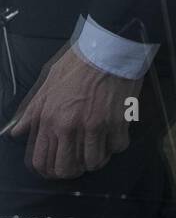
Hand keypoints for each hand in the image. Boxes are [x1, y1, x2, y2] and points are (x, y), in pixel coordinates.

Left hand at [0, 45, 142, 178]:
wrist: (109, 48)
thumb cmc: (79, 62)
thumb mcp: (48, 82)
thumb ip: (32, 111)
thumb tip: (16, 132)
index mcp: (51, 118)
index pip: (42, 161)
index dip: (49, 170)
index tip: (58, 166)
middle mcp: (70, 126)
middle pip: (67, 169)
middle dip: (73, 169)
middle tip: (79, 160)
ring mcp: (95, 126)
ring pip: (94, 163)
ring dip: (97, 158)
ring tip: (99, 147)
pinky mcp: (117, 122)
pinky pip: (117, 148)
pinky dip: (117, 145)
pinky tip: (114, 134)